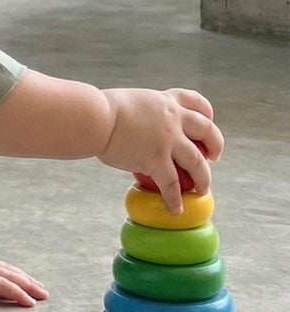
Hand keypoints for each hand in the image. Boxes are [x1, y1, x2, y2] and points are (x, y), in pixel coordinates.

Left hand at [0, 246, 46, 311]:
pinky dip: (13, 271)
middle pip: (10, 277)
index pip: (1, 286)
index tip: (32, 304)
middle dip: (28, 286)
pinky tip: (16, 274)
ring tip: (39, 285)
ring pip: (7, 270)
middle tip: (45, 295)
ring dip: (24, 278)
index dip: (17, 294)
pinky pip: (0, 267)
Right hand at [97, 87, 222, 213]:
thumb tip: (133, 127)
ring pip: (197, 162)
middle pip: (207, 130)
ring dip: (204, 178)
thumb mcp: (129, 103)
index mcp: (165, 101)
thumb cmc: (100, 110)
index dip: (206, 112)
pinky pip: (171, 184)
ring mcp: (168, 141)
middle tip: (213, 157)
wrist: (96, 118)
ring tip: (203, 190)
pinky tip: (176, 210)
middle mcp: (173, 119)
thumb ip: (140, 114)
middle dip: (216, 145)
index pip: (195, 101)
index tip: (208, 120)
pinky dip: (175, 199)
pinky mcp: (156, 161)